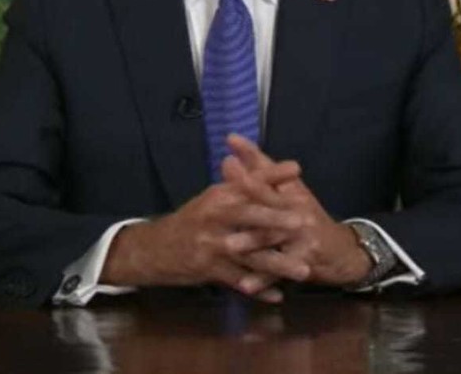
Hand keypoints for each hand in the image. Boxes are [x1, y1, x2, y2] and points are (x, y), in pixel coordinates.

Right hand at [101, 155, 308, 301]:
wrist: (155, 248)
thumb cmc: (192, 220)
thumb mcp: (212, 199)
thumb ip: (237, 186)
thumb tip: (258, 165)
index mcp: (218, 196)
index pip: (248, 182)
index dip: (272, 175)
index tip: (297, 169)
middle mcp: (215, 217)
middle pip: (250, 216)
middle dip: (278, 220)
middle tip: (305, 222)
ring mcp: (211, 245)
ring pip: (250, 255)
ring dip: (278, 264)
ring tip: (304, 270)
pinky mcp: (208, 269)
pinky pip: (239, 280)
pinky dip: (259, 289)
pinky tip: (278, 296)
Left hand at [224, 135, 371, 287]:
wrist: (343, 251)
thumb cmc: (309, 218)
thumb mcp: (289, 189)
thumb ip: (260, 165)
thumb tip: (232, 139)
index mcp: (291, 192)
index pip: (268, 178)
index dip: (247, 171)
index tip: (226, 163)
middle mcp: (297, 212)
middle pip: (270, 205)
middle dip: (246, 203)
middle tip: (219, 203)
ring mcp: (302, 238)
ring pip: (273, 239)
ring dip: (251, 243)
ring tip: (229, 246)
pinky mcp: (305, 262)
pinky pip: (279, 271)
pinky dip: (262, 279)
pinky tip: (245, 286)